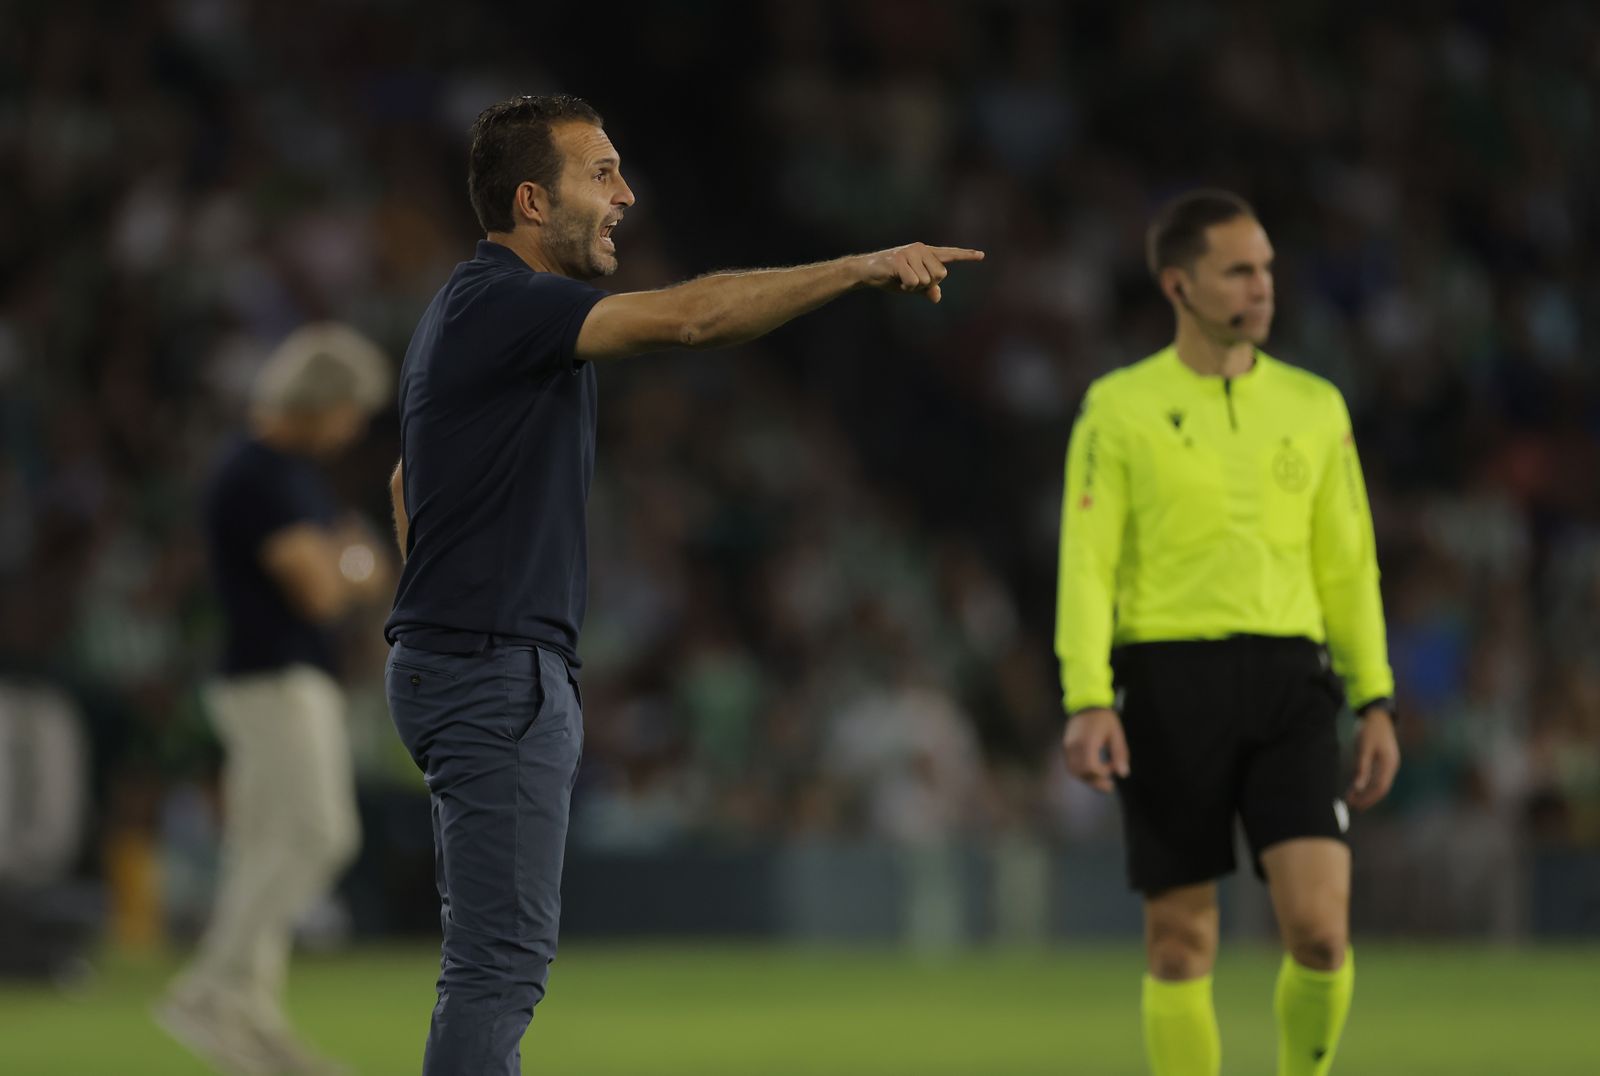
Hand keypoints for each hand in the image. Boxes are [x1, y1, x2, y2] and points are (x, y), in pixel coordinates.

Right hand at [858, 243, 984, 303]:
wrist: (867, 271)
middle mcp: (921, 249)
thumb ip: (926, 289)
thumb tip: (937, 296)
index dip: (966, 255)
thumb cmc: (891, 277)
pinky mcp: (899, 259)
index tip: (981, 255)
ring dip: (913, 286)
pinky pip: (913, 281)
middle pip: (940, 274)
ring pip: (926, 280)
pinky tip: (895, 278)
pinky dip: (906, 286)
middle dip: (927, 284)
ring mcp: (910, 252)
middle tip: (910, 280)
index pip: (949, 254)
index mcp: (926, 253)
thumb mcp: (911, 285)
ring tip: (900, 278)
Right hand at [1062, 707, 1129, 793]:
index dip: (1102, 774)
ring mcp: (1068, 746)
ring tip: (1100, 781)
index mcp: (1088, 742)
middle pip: (1081, 771)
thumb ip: (1119, 754)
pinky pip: (1071, 764)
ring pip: (1074, 770)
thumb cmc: (1104, 718)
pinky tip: (1091, 772)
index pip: (1091, 766)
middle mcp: (1075, 746)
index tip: (1112, 770)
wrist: (1086, 704)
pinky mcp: (1066, 746)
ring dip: (1087, 778)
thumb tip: (1123, 773)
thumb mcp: (1116, 734)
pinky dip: (1081, 772)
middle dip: (1095, 781)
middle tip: (1109, 787)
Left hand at [1347, 708, 1399, 809]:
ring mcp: (1388, 764)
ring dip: (1365, 792)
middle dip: (1367, 798)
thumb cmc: (1370, 730)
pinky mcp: (1383, 761)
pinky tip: (1356, 787)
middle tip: (1352, 805)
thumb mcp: (1363, 748)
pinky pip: (1376, 777)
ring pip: (1378, 784)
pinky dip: (1366, 784)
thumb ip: (1361, 768)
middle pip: (1380, 788)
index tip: (1355, 804)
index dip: (1368, 798)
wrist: (1377, 715)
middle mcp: (1391, 766)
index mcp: (1389, 764)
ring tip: (1351, 799)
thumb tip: (1358, 788)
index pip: (1380, 788)